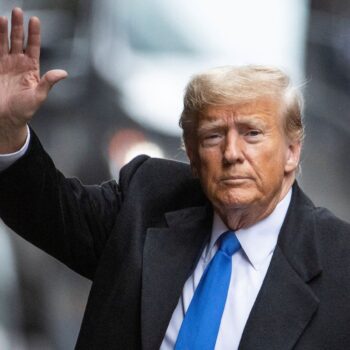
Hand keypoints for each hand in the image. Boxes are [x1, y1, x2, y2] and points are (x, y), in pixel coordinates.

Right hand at [0, 8, 66, 151]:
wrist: (6, 118)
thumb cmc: (24, 110)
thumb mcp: (39, 96)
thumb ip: (48, 82)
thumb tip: (63, 73)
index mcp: (31, 69)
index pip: (33, 47)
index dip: (34, 34)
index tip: (35, 20)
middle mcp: (18, 64)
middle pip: (18, 40)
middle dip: (18, 26)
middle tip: (18, 11)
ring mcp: (5, 65)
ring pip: (4, 42)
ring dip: (4, 30)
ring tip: (4, 16)